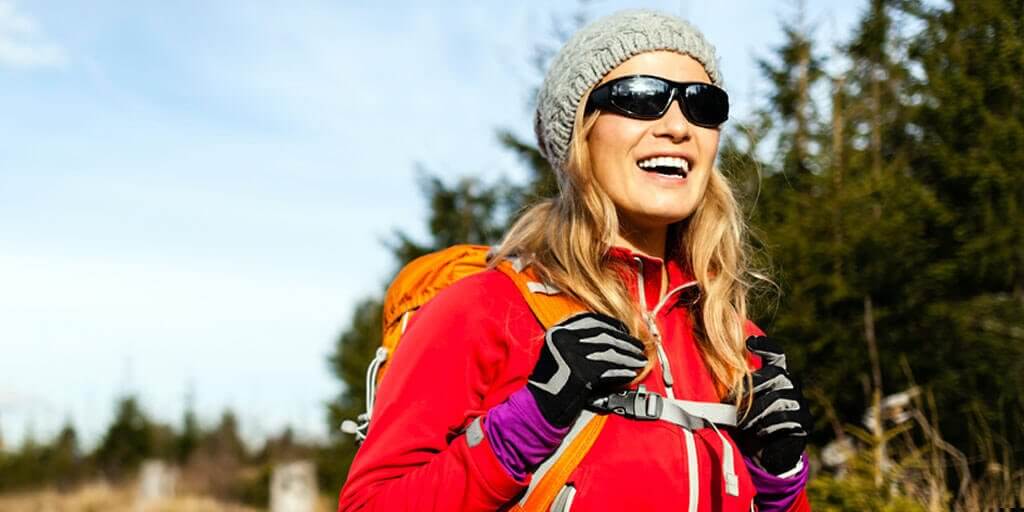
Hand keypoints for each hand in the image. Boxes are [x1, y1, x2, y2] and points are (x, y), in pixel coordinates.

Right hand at [527, 312, 647, 426]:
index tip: (626, 331)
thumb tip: (614, 336)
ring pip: (609, 352)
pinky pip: (608, 370)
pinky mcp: (580, 374)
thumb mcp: (560, 353)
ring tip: (639, 361)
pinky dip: (622, 372)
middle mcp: (563, 340)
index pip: (592, 321)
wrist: (541, 407)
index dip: (613, 325)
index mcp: (558, 331)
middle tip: (639, 347)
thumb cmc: (553, 382)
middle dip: (626, 342)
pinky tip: (630, 374)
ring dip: (628, 357)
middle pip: (604, 335)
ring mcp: (571, 356)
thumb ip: (580, 341)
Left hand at [737, 336, 811, 474]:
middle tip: (731, 402)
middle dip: (752, 386)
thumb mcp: (741, 404)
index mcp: (777, 375)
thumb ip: (736, 391)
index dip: (766, 345)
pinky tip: (760, 432)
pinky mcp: (805, 422)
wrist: (767, 452)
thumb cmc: (750, 423)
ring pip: (777, 398)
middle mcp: (792, 384)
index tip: (749, 342)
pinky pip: (785, 418)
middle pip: (775, 374)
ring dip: (755, 411)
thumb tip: (715, 381)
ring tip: (741, 423)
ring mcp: (800, 402)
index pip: (776, 353)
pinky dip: (768, 425)